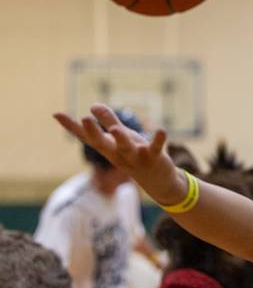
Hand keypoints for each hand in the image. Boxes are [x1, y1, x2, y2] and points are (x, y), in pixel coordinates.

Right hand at [54, 104, 180, 202]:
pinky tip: (161, 130)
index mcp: (108, 148)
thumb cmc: (135, 155)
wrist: (158, 182)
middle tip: (84, 118)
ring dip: (121, 138)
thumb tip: (92, 105)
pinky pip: (155, 148)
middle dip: (94, 131)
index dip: (71, 127)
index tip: (56, 113)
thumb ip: (109, 121)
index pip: (87, 137)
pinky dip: (158, 140)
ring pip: (126, 148)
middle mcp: (118, 154)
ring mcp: (136, 157)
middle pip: (103, 144)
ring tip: (115, 128)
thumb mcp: (121, 138)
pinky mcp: (154, 158)